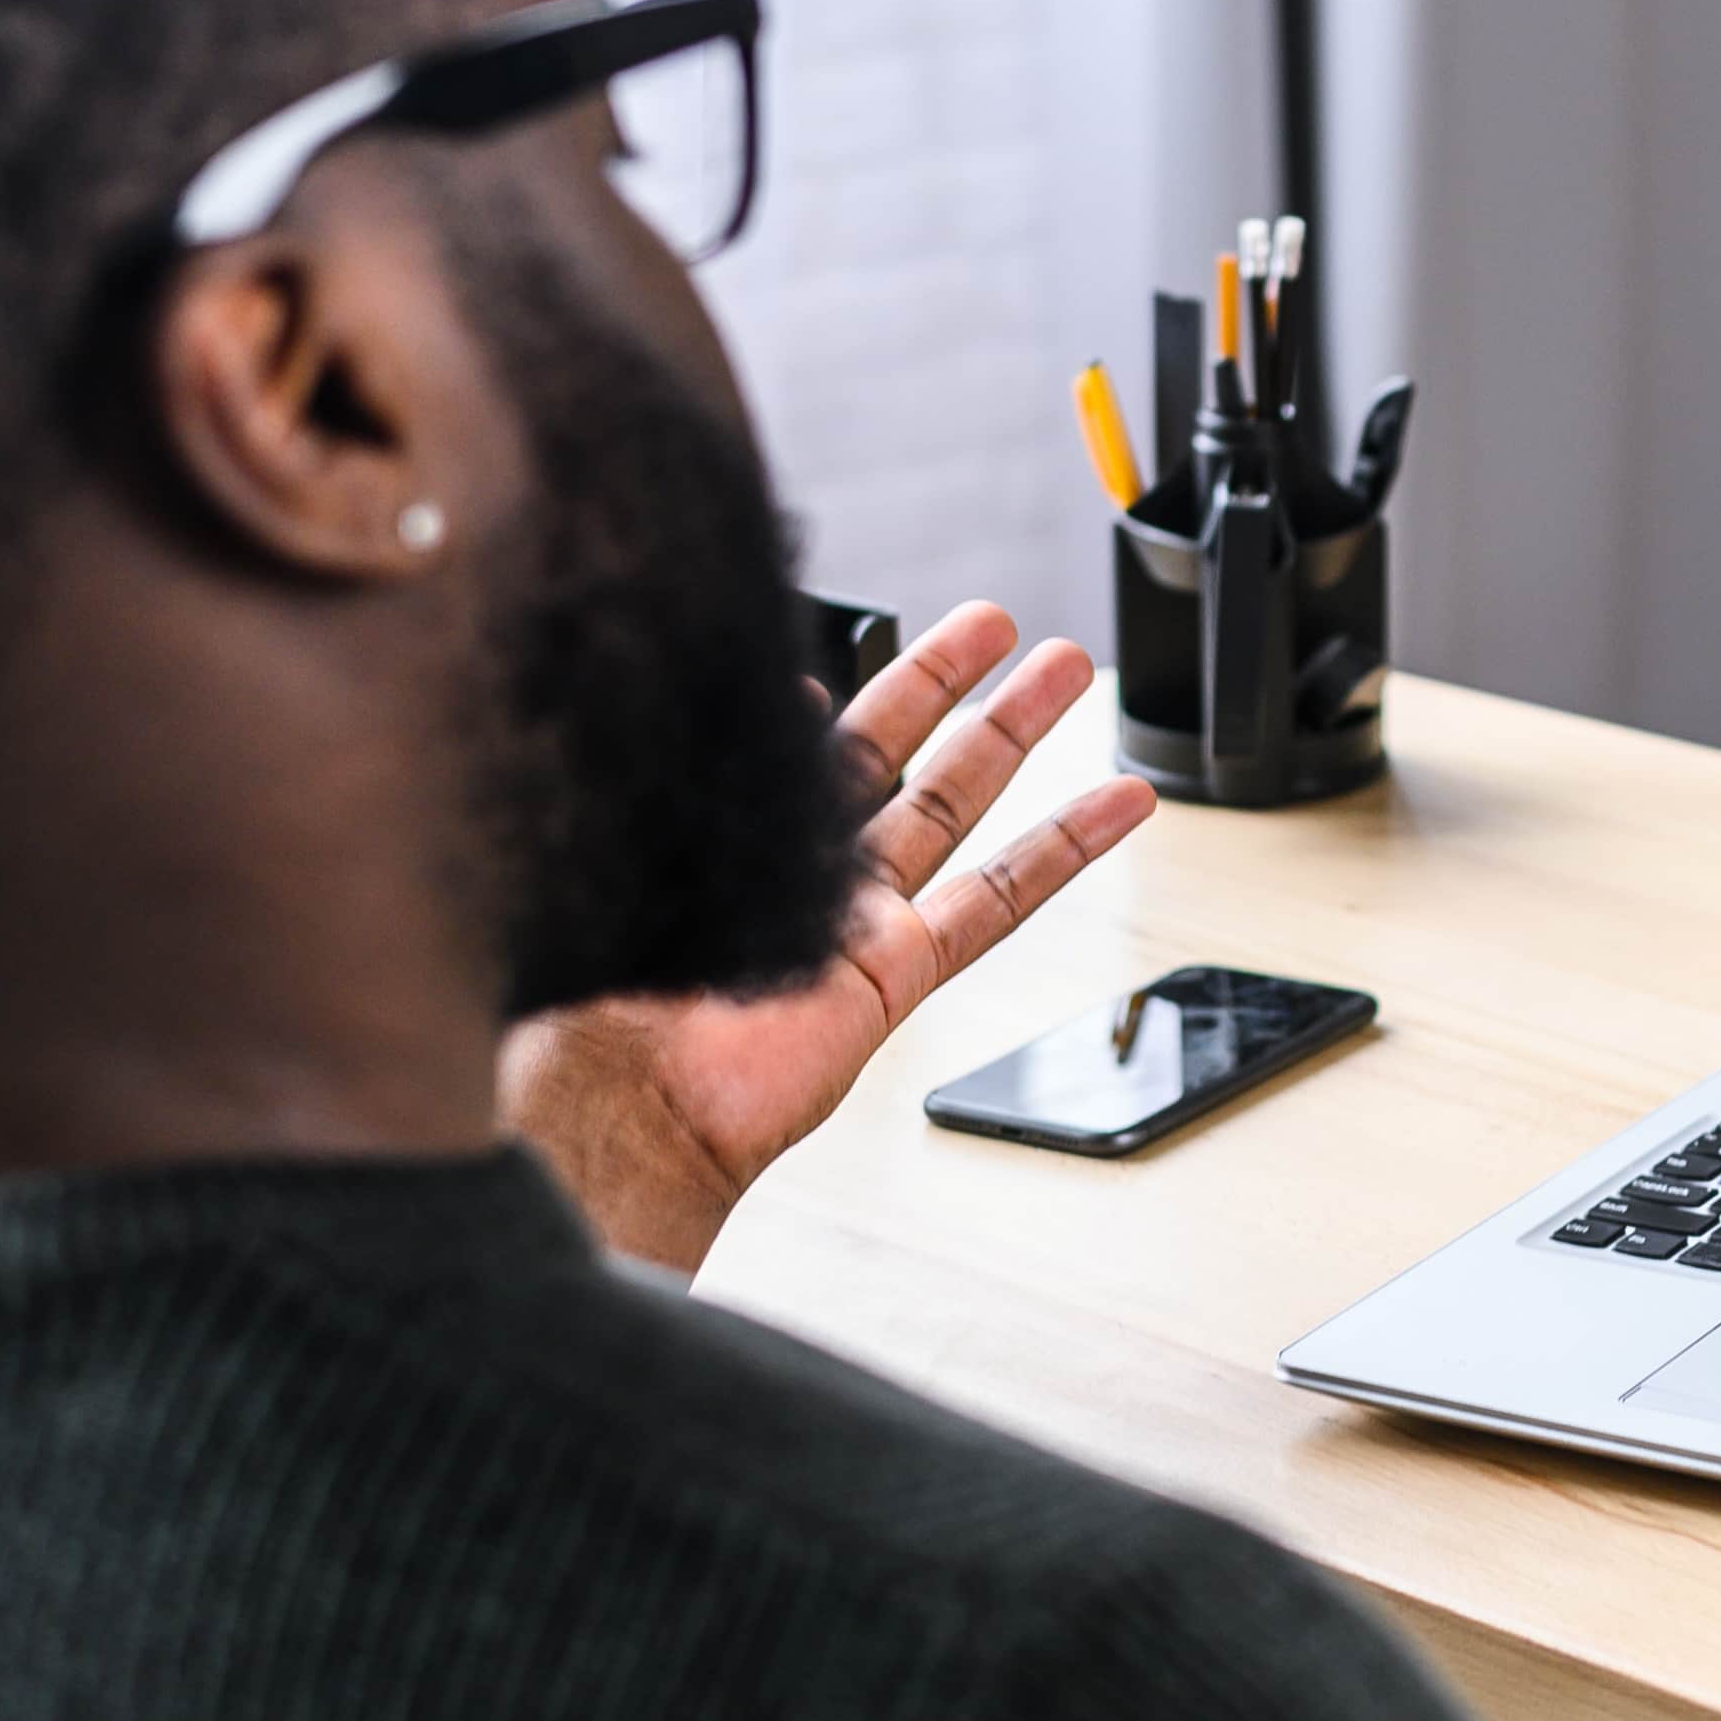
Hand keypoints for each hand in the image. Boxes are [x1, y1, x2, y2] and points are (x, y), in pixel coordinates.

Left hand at [502, 604, 1155, 1270]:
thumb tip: (781, 698)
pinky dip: (1064, 846)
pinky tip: (1115, 804)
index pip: (794, 742)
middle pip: (890, 747)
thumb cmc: (604, 978)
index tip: (842, 650)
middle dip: (944, 678)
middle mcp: (802, 867)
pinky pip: (1001, 898)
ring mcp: (858, 915)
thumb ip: (707, 755)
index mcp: (732, 829)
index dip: (821, 690)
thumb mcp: (640, 827)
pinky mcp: (901, 968)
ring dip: (1013, 731)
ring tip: (1065, 669)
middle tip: (993, 624)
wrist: (632, 1096)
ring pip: (955, 802)